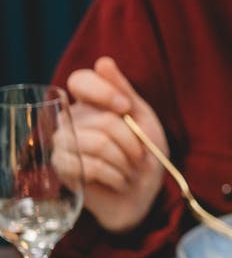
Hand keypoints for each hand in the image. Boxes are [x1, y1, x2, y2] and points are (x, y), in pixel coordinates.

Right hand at [59, 57, 166, 232]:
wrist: (142, 195)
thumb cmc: (144, 155)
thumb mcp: (143, 120)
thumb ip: (124, 92)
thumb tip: (103, 62)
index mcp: (89, 103)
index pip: (80, 80)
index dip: (104, 91)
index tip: (126, 108)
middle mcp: (70, 120)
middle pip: (103, 120)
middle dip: (132, 142)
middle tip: (138, 156)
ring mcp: (62, 145)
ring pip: (98, 143)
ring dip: (125, 161)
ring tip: (128, 169)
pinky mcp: (62, 170)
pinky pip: (91, 166)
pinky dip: (116, 176)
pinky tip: (119, 181)